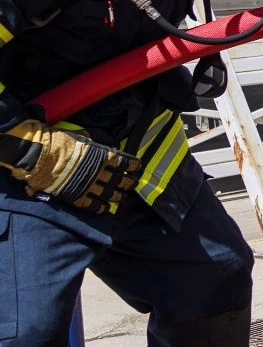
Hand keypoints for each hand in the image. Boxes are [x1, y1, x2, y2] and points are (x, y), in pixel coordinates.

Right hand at [1, 120, 139, 213]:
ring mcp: (88, 185)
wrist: (41, 156)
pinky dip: (100, 208)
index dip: (132, 165)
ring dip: (118, 196)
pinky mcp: (76, 196)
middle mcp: (99, 172)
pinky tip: (106, 210)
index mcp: (102, 156)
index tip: (138, 166)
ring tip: (124, 197)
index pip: (123, 162)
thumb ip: (95, 140)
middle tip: (134, 184)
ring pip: (109, 193)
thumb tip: (105, 141)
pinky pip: (92, 205)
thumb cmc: (61, 142)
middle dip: (128, 182)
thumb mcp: (83, 136)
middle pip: (119, 180)